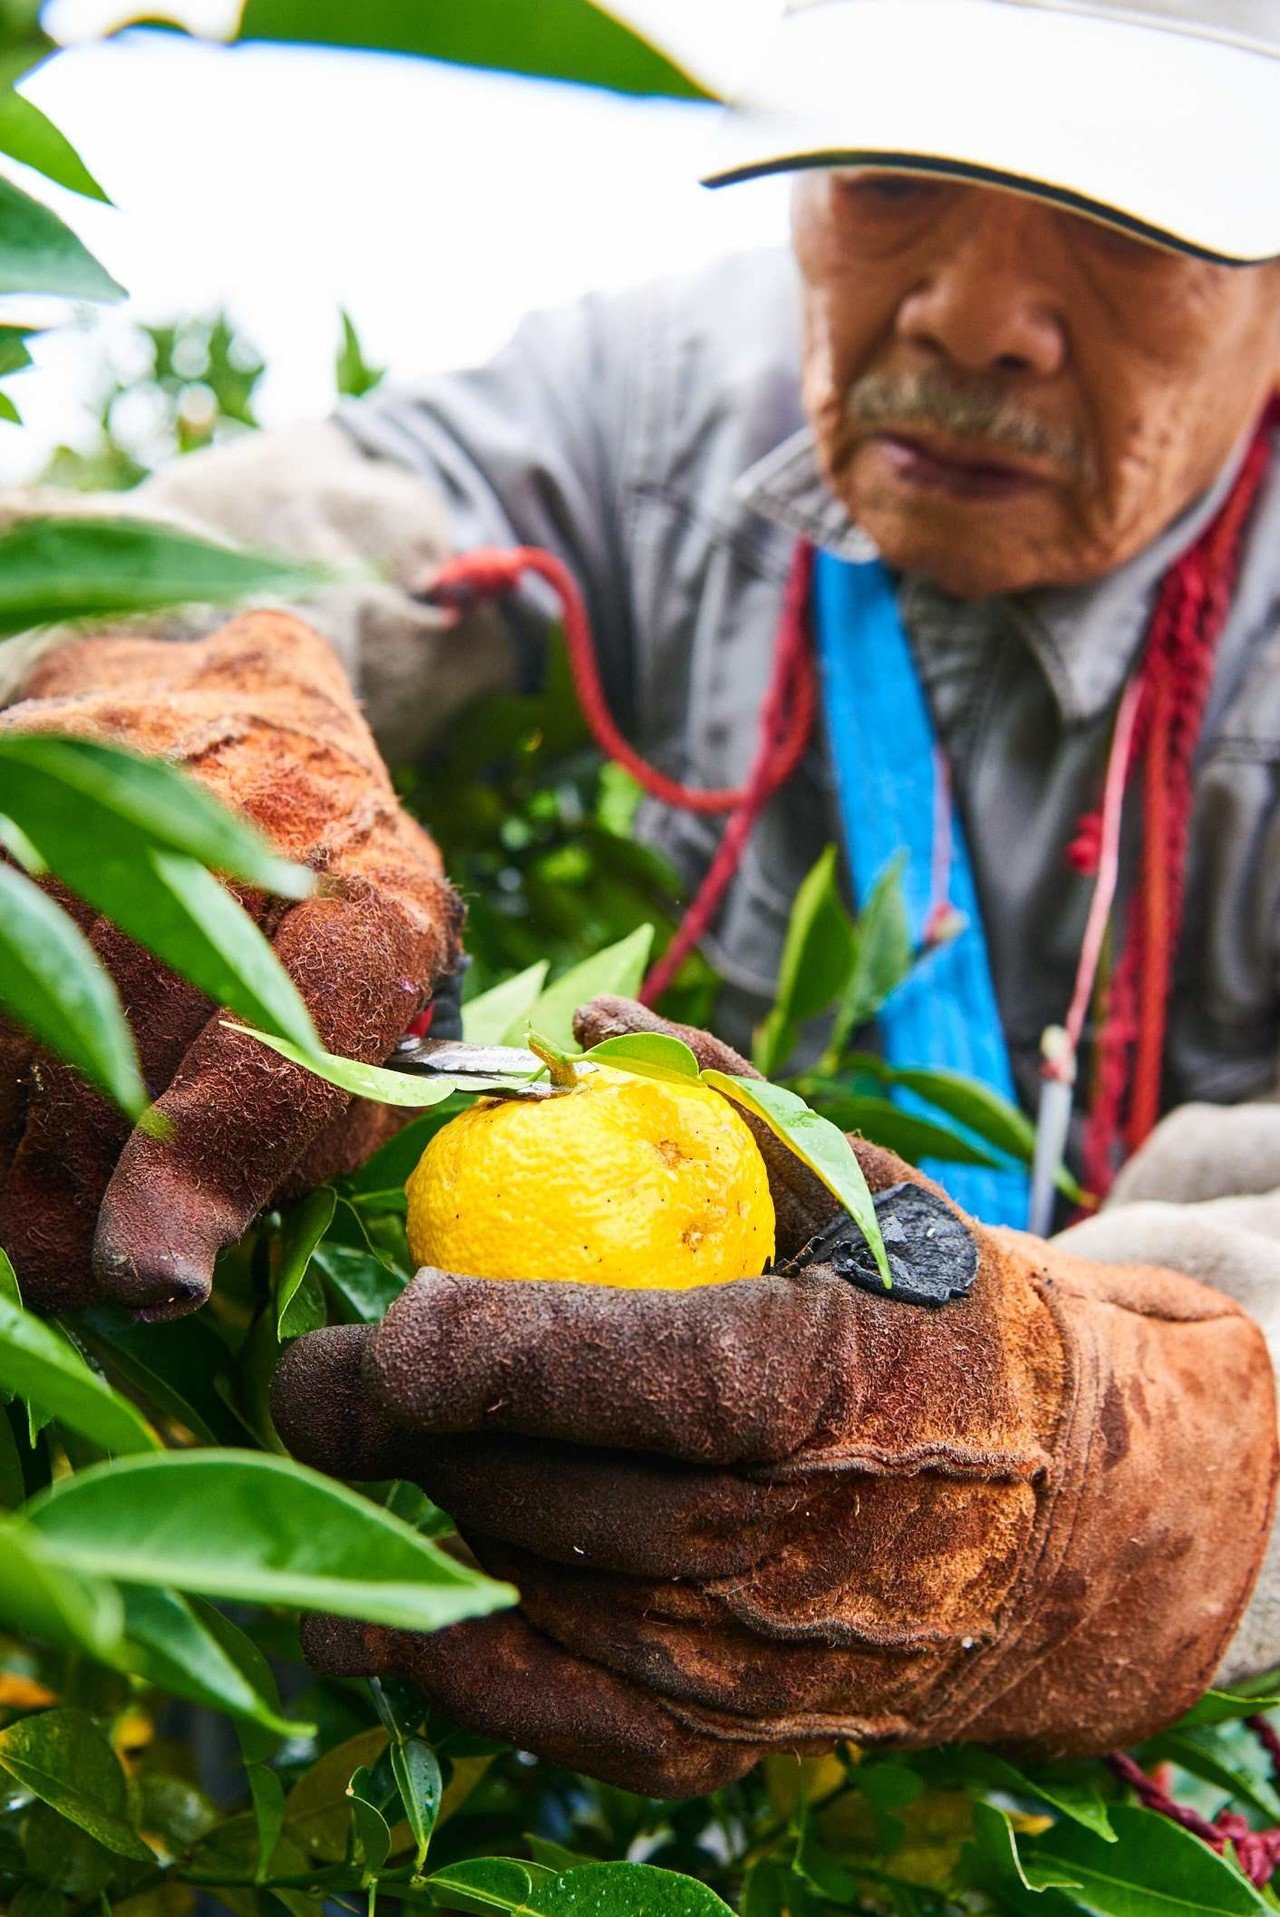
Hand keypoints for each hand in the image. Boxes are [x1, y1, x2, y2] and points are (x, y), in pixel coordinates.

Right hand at [0, 612, 460, 1317]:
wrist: (252, 704)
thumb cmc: (331, 896)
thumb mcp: (374, 1008)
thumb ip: (322, 1117)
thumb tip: (194, 1239)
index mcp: (379, 892)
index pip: (291, 1040)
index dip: (210, 1169)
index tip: (152, 1279)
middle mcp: (268, 817)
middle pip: (147, 1024)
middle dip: (91, 1179)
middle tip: (70, 1274)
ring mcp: (146, 780)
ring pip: (48, 983)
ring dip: (22, 1131)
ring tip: (24, 1221)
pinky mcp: (45, 767)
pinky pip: (7, 924)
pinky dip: (0, 1047)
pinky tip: (9, 1119)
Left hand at [272, 1001, 1276, 1796]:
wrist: (1070, 1522)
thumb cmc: (945, 1326)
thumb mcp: (865, 1197)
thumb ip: (721, 1105)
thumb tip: (580, 1026)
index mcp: (819, 1381)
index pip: (601, 1376)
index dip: (462, 1352)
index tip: (387, 1310)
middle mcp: (786, 1539)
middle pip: (530, 1491)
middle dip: (392, 1432)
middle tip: (321, 1376)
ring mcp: (756, 1660)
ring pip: (524, 1591)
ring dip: (422, 1516)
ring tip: (380, 1446)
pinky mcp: (730, 1738)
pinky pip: (550, 1711)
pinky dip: (451, 1660)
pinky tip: (383, 1600)